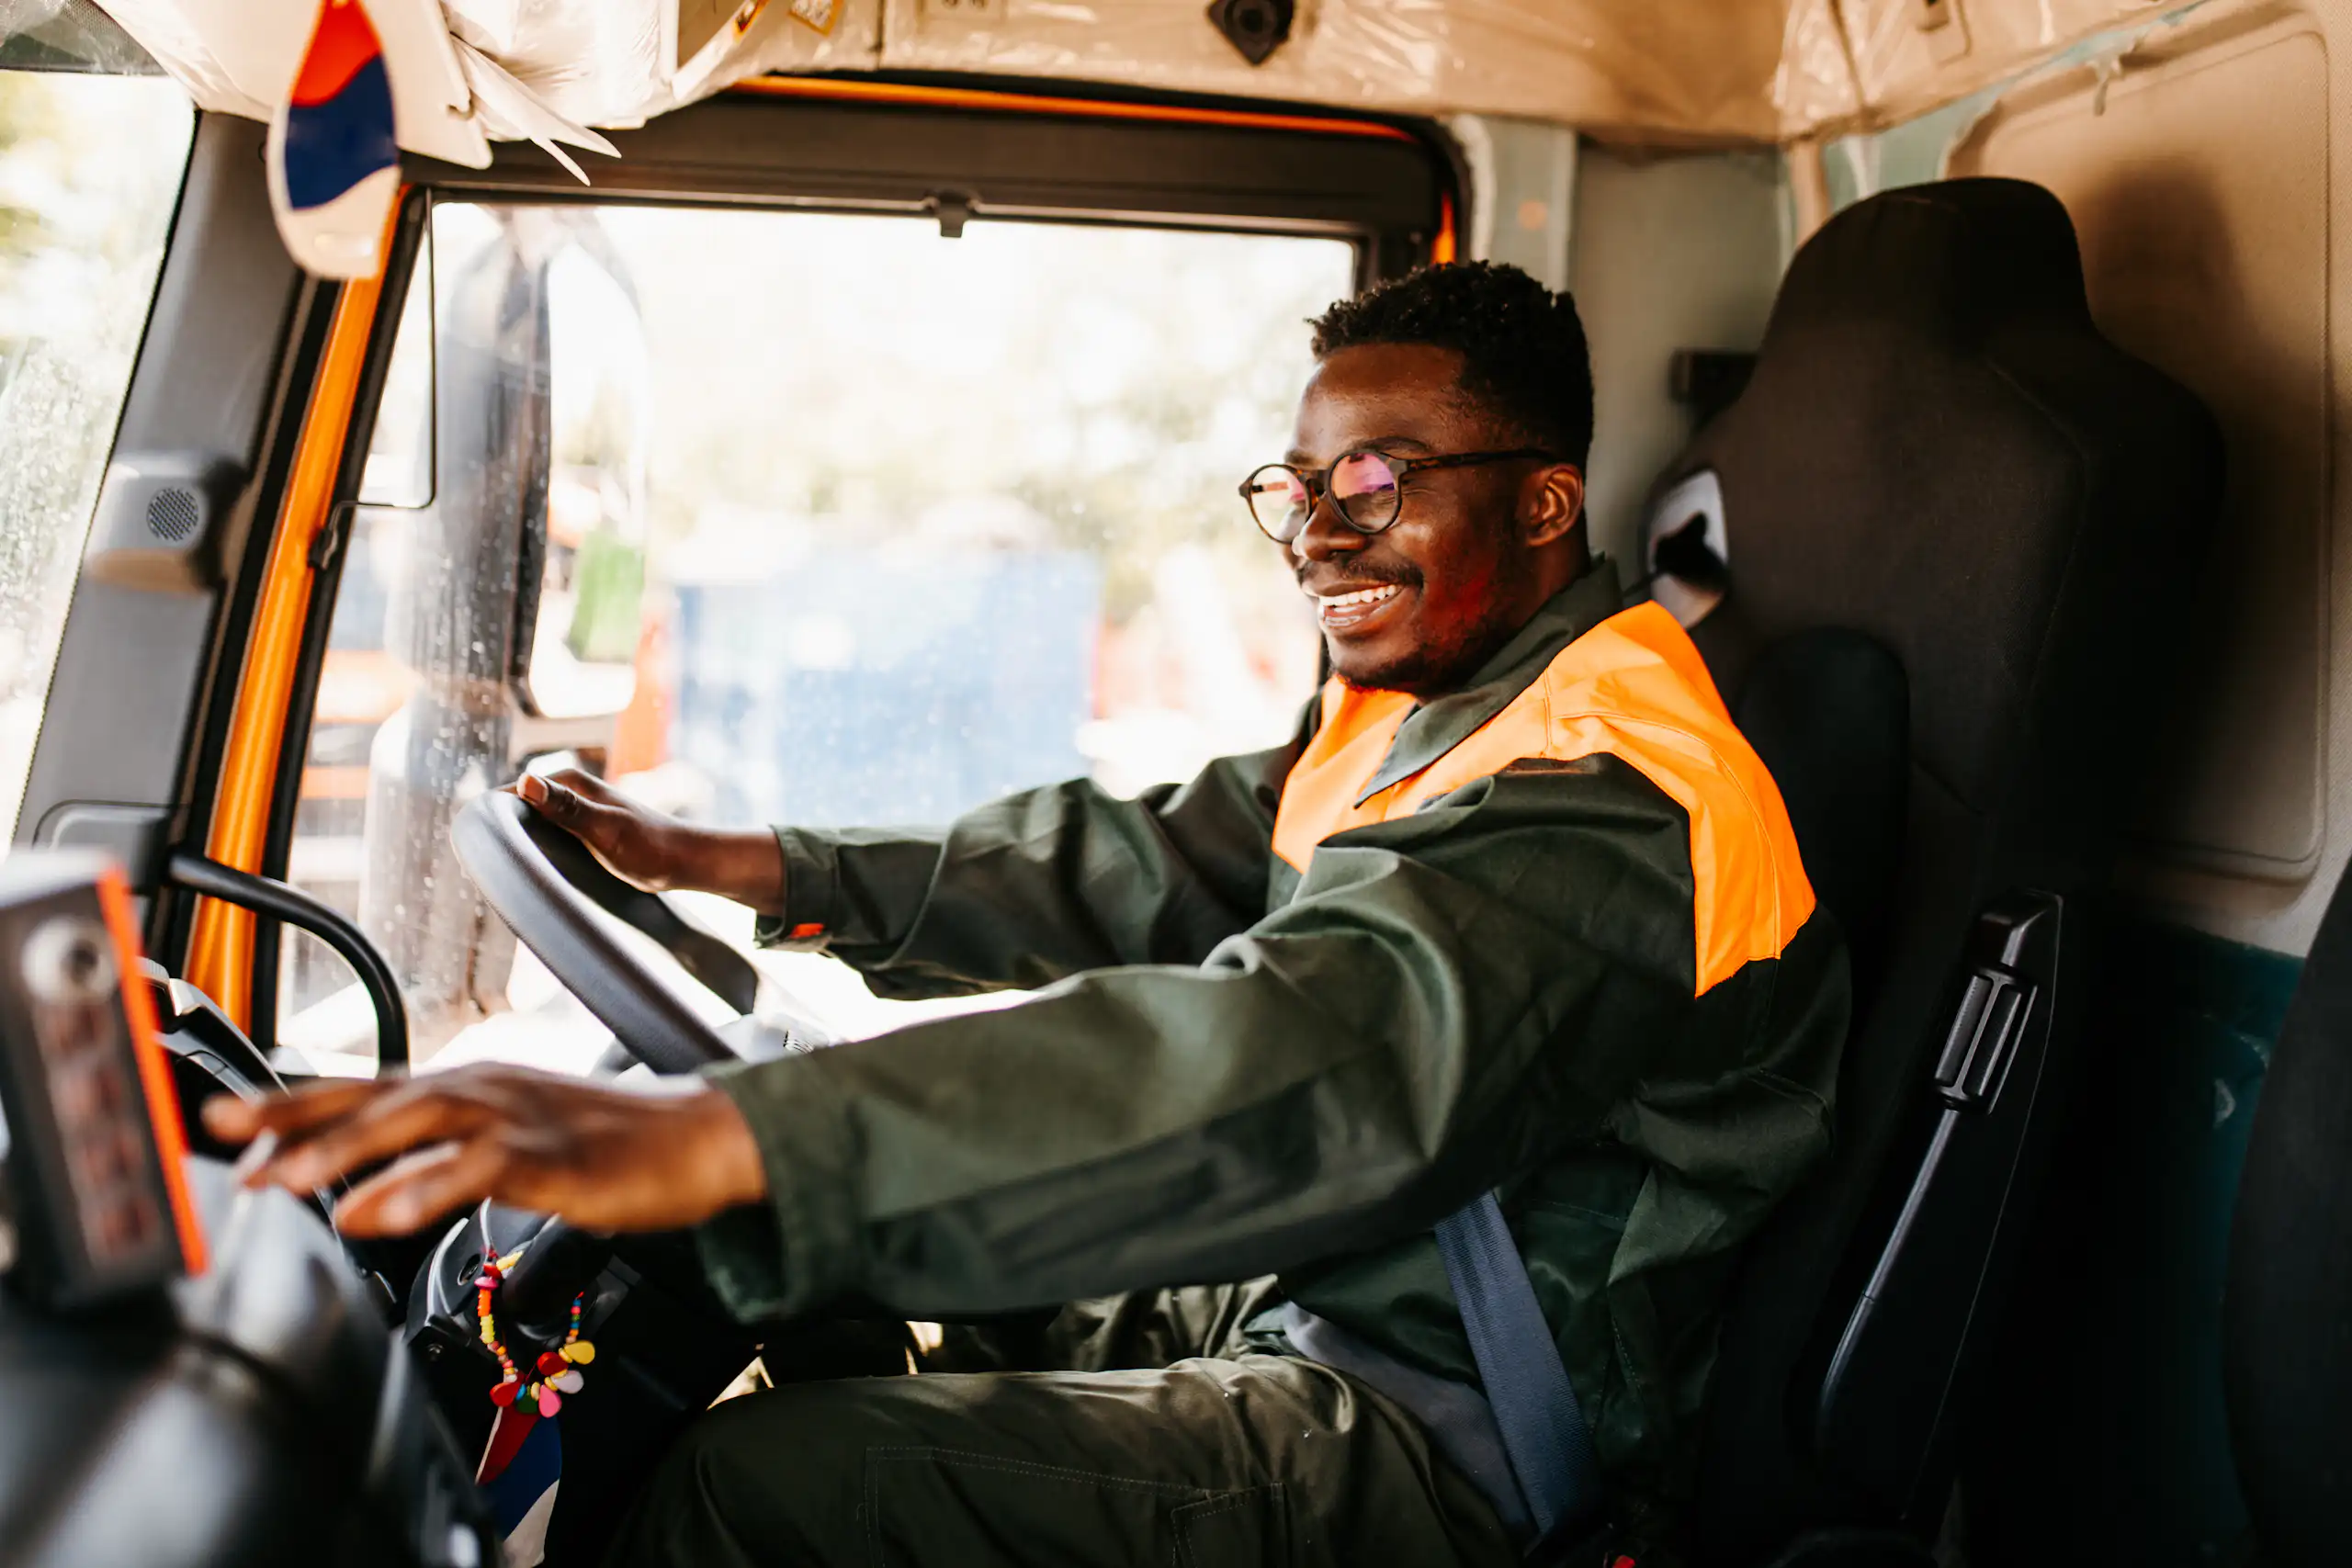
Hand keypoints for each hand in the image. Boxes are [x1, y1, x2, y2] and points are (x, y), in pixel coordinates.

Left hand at [201, 1066, 769, 1237]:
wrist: (696, 1138)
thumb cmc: (603, 1142)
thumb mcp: (506, 1139)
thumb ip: (434, 1158)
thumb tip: (360, 1191)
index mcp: (465, 1086)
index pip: (361, 1088)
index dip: (288, 1105)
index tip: (219, 1119)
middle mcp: (480, 1090)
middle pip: (373, 1100)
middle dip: (294, 1124)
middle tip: (227, 1144)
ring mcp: (515, 1118)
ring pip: (415, 1126)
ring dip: (343, 1152)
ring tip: (282, 1183)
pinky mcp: (551, 1155)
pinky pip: (475, 1172)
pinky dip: (421, 1190)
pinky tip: (379, 1215)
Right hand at [512, 768, 785, 914]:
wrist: (687, 862)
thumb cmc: (649, 847)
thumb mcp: (604, 830)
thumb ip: (567, 809)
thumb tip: (525, 782)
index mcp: (567, 782)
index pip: (509, 795)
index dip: (489, 821)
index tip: (478, 853)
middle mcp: (569, 791)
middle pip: (517, 811)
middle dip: (502, 836)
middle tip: (491, 873)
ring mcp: (577, 811)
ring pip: (532, 826)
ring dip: (519, 847)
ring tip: (509, 877)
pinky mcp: (584, 831)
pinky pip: (549, 838)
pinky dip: (538, 853)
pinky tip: (535, 876)